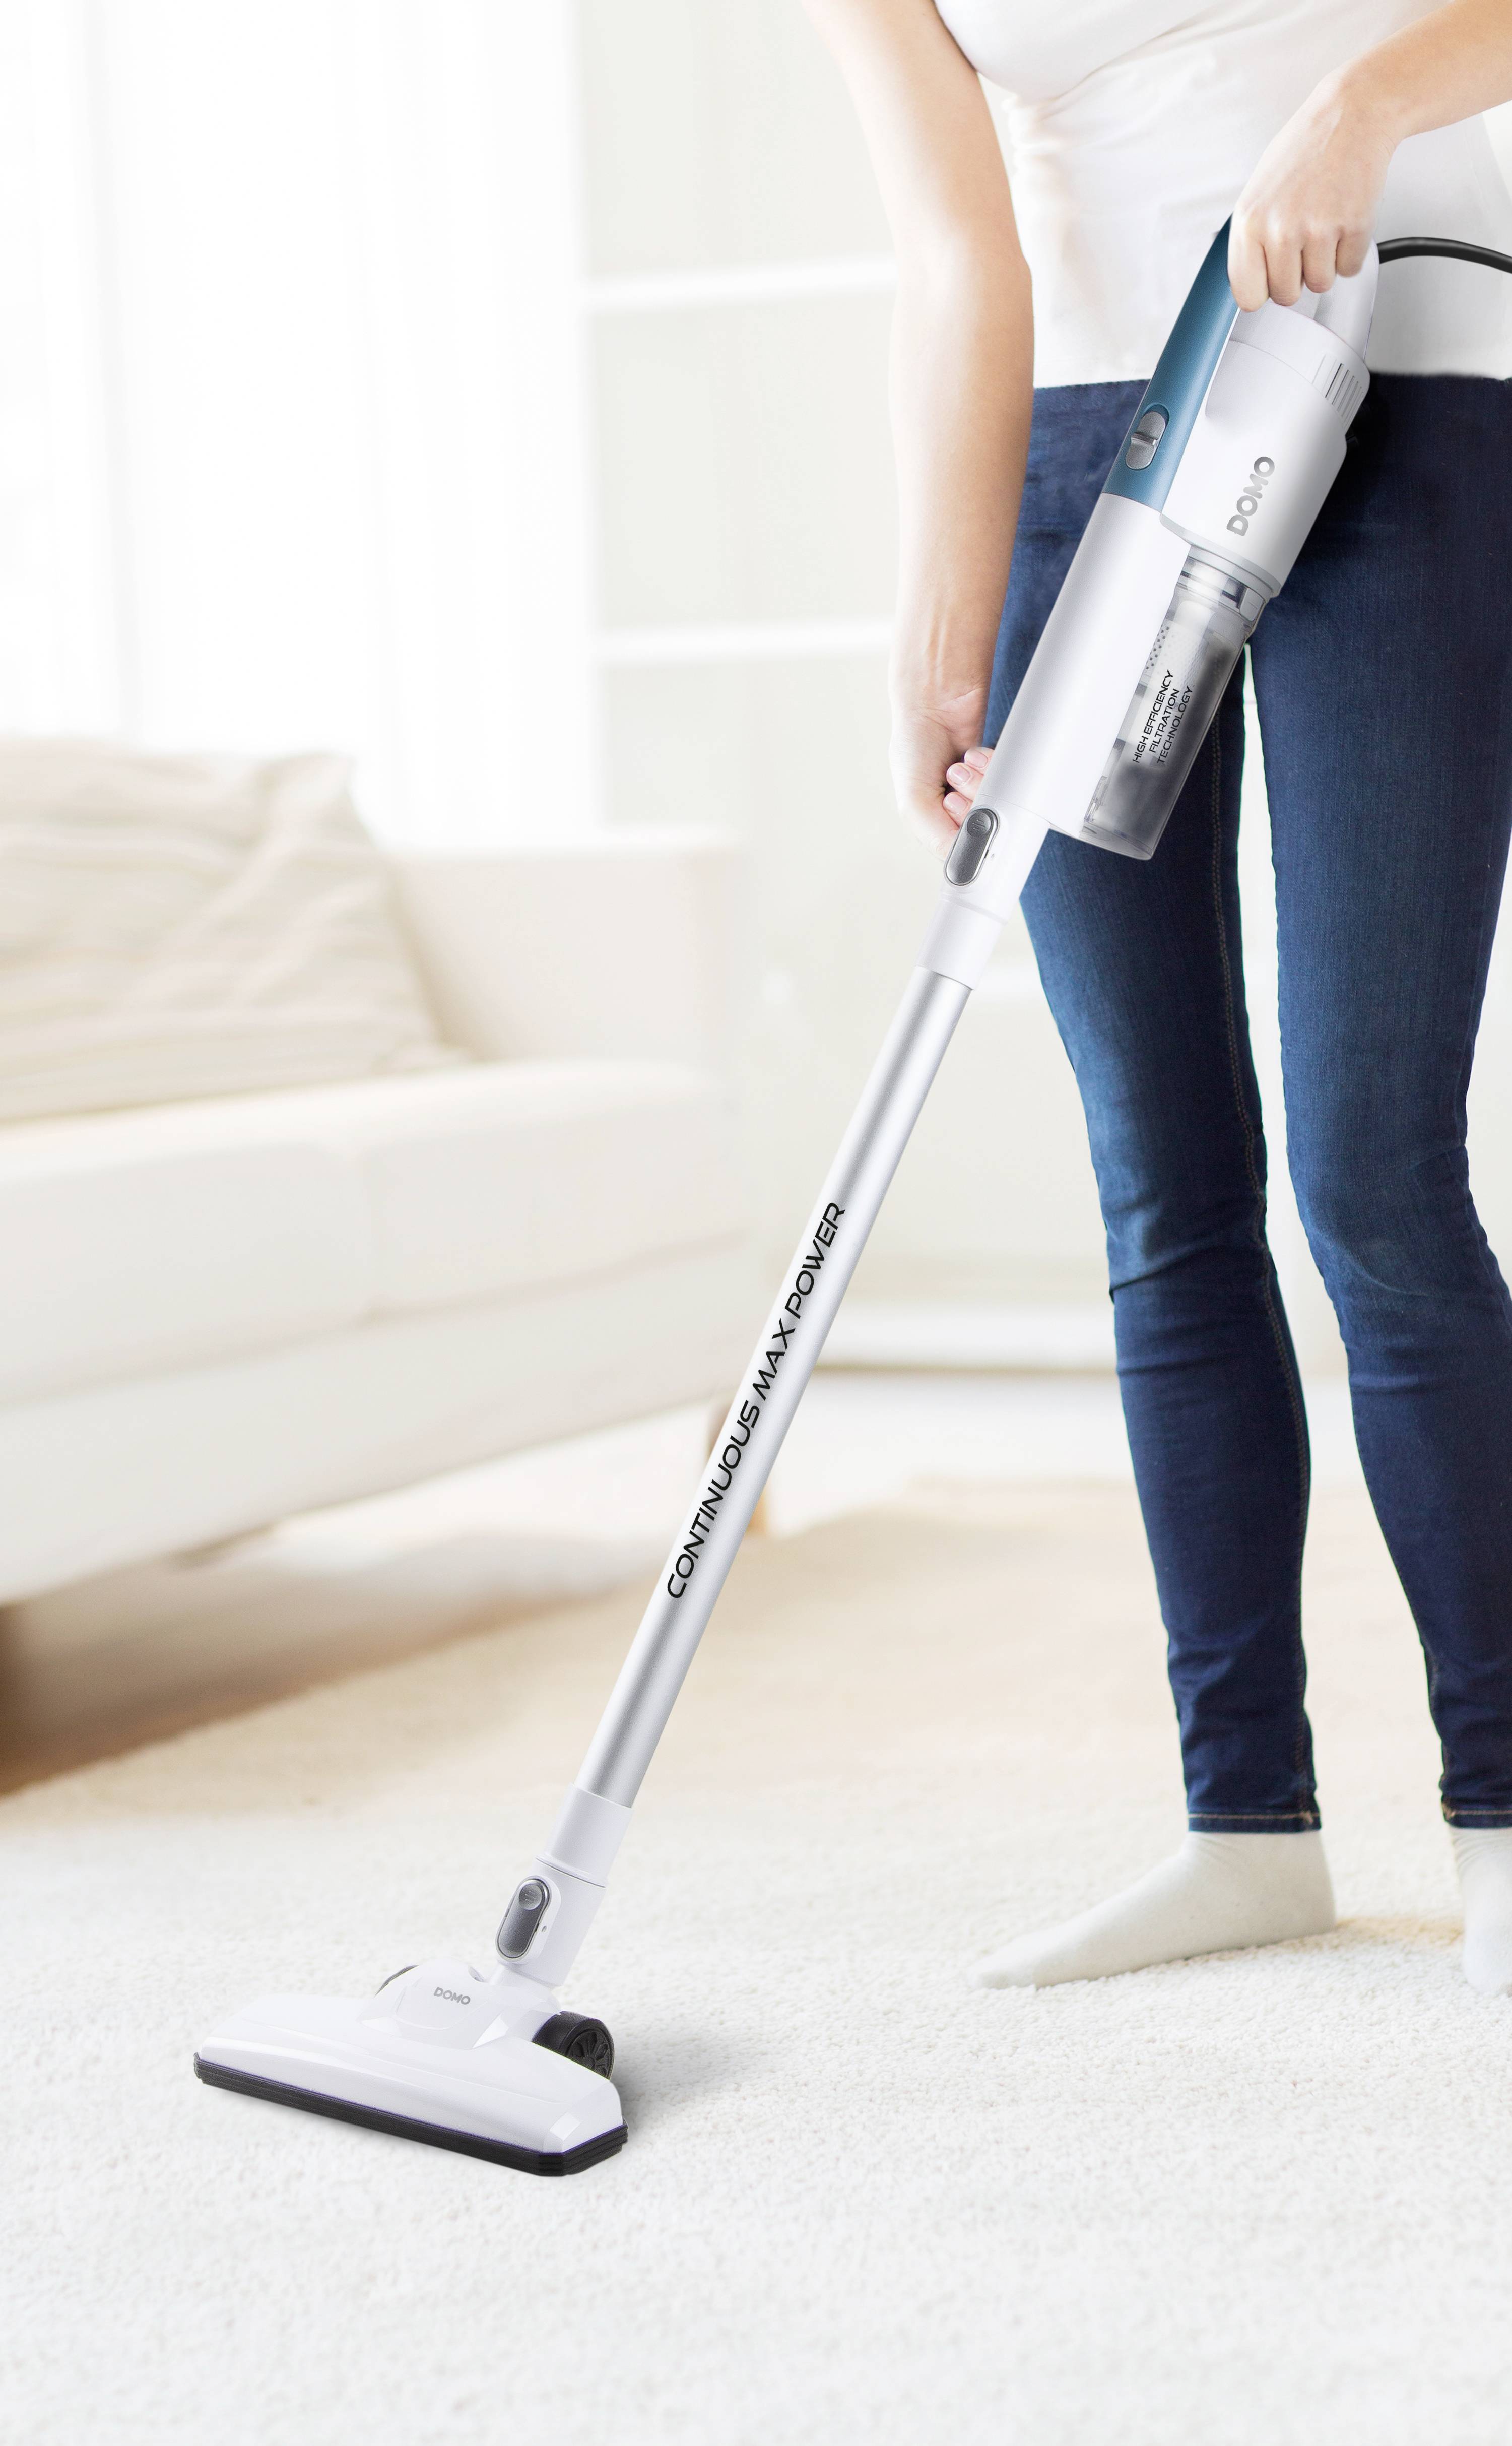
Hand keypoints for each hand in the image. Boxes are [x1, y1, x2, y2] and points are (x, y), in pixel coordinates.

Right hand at [890, 688, 991, 854]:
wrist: (936, 696)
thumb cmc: (915, 743)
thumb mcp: (914, 800)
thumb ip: (936, 836)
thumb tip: (966, 861)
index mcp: (938, 823)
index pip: (965, 848)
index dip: (966, 832)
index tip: (954, 807)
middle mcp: (963, 809)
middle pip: (987, 826)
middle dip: (973, 803)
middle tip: (955, 781)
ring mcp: (984, 789)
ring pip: (1001, 805)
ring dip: (983, 783)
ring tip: (962, 764)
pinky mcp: (1002, 771)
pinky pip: (1013, 781)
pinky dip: (996, 767)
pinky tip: (977, 755)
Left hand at [1228, 71, 1400, 308]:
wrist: (1352, 114)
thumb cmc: (1306, 149)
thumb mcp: (1258, 191)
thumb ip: (1252, 239)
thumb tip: (1251, 282)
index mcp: (1249, 222)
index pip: (1247, 295)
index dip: (1263, 290)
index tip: (1271, 279)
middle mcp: (1280, 230)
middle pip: (1286, 296)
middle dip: (1297, 276)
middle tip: (1304, 242)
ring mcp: (1317, 230)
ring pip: (1320, 284)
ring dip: (1326, 263)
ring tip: (1325, 224)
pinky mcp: (1353, 228)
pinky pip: (1349, 268)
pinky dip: (1351, 251)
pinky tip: (1344, 219)